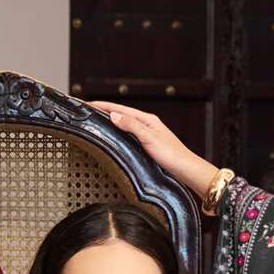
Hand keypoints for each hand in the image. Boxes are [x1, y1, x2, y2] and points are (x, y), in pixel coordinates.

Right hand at [89, 101, 218, 201]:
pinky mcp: (148, 145)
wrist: (186, 170)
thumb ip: (131, 126)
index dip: (104, 106)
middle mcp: (147, 125)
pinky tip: (113, 137)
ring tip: (96, 121)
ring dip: (111, 121)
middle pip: (121, 114)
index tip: (88, 103)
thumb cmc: (171, 155)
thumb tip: (113, 115)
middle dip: (105, 111)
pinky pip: (128, 134)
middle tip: (87, 111)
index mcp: (147, 119)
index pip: (120, 109)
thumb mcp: (149, 138)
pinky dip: (118, 132)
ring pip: (124, 124)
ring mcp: (148, 134)